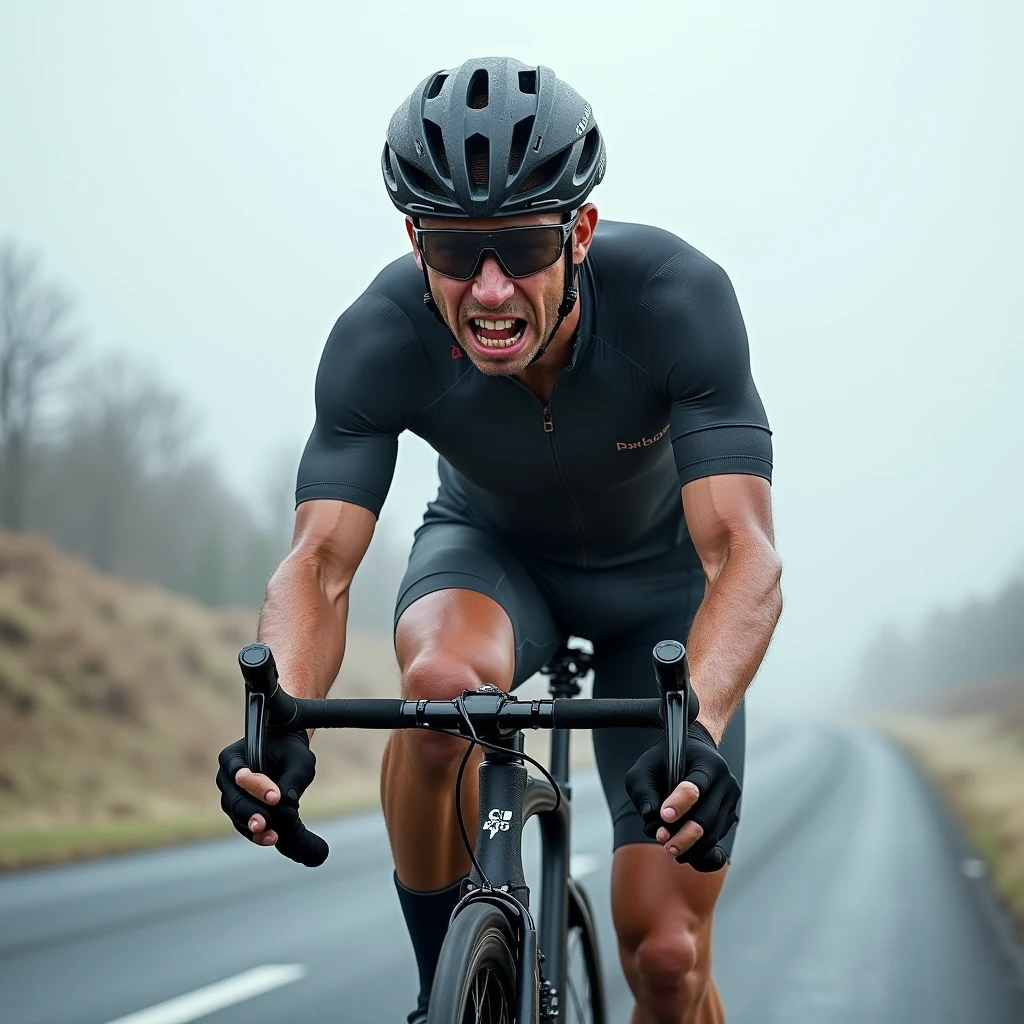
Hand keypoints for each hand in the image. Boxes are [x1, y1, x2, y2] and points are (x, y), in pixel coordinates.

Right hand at [215, 729, 320, 863]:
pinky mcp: (238, 812)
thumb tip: (286, 803)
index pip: (239, 773)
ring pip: (237, 815)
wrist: (287, 756)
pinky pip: (243, 825)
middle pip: (234, 799)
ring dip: (253, 827)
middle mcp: (226, 778)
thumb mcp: (298, 760)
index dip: (256, 786)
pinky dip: (256, 833)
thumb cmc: (291, 752)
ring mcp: (230, 796)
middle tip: (265, 823)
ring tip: (271, 836)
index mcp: (233, 757)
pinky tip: (270, 838)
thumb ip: (292, 778)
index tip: (275, 797)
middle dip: (251, 812)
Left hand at [624, 720, 739, 871]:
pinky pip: (716, 837)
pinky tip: (684, 849)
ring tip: (672, 849)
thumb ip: (643, 791)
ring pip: (713, 832)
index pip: (695, 787)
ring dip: (692, 847)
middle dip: (685, 836)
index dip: (680, 804)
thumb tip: (651, 817)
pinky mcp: (729, 814)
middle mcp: (723, 781)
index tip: (665, 816)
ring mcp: (729, 799)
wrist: (690, 755)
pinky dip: (700, 848)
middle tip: (667, 845)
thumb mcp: (645, 769)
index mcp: (705, 763)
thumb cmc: (666, 762)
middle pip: (707, 817)